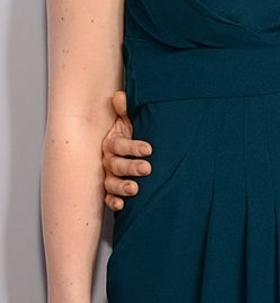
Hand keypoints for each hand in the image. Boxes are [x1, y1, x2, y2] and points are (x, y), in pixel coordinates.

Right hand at [102, 91, 150, 210]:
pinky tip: (121, 206)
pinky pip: (109, 197)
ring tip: (134, 189)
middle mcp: (108, 159)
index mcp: (111, 142)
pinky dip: (113, 202)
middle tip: (146, 168)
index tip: (148, 149)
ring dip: (121, 186)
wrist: (136, 145)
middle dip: (131, 167)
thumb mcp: (130, 119)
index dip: (132, 147)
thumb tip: (119, 96)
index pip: (119, 145)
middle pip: (115, 165)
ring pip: (111, 182)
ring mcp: (109, 175)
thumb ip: (125, 110)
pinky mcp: (112, 188)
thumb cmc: (133, 131)